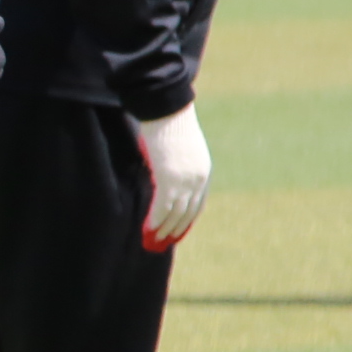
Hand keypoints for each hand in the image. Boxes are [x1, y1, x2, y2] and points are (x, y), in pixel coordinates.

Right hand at [132, 104, 208, 249]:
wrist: (167, 110)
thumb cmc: (170, 124)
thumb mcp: (180, 150)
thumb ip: (178, 167)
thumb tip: (165, 180)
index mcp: (203, 172)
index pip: (198, 204)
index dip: (187, 220)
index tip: (178, 231)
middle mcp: (198, 179)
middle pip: (188, 212)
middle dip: (176, 228)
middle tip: (165, 241)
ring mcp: (185, 180)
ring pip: (175, 212)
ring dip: (165, 228)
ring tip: (154, 239)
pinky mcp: (169, 179)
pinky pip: (162, 206)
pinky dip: (155, 219)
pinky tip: (148, 228)